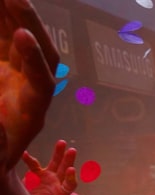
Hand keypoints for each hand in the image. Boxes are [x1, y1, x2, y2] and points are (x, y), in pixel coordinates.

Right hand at [0, 0, 59, 170]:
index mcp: (32, 113)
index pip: (41, 83)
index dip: (33, 59)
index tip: (24, 37)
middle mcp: (29, 90)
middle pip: (38, 54)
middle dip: (30, 24)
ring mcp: (16, 76)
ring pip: (20, 41)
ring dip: (15, 15)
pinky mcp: (3, 70)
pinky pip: (3, 42)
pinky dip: (1, 23)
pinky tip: (0, 4)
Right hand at [22, 139, 76, 194]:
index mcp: (62, 192)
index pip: (70, 183)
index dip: (71, 176)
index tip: (71, 169)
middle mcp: (58, 182)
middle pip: (65, 169)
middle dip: (69, 160)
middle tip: (72, 150)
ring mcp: (48, 176)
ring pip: (55, 163)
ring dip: (58, 153)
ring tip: (62, 142)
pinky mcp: (36, 174)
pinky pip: (34, 165)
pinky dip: (29, 159)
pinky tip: (24, 154)